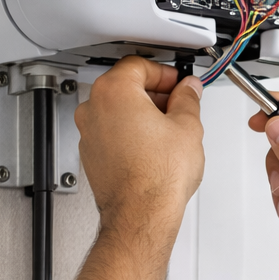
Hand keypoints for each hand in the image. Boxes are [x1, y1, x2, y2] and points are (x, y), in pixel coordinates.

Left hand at [75, 57, 204, 247]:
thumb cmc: (157, 177)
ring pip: (118, 111)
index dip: (165, 73)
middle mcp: (94, 109)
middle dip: (154, 93)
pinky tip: (153, 150)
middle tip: (179, 105)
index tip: (180, 83)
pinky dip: (131, 135)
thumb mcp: (187, 127)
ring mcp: (89, 133)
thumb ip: (188, 100)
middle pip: (125, 86)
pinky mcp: (92, 156)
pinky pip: (112, 134)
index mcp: (115, 91)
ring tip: (169, 131)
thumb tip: (188, 90)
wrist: (141, 214)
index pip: (139, 65)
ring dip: (142, 115)